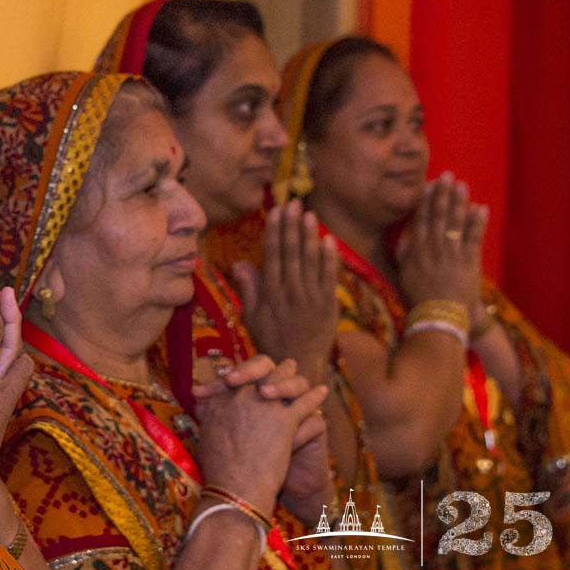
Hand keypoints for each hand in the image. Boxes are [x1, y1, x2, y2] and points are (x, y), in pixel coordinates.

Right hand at [193, 355, 328, 513]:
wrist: (235, 488)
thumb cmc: (217, 467)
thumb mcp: (205, 433)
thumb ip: (207, 413)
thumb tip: (203, 402)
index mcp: (221, 398)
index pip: (237, 373)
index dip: (245, 372)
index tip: (251, 377)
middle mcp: (242, 394)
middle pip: (262, 367)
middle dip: (273, 368)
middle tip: (284, 369)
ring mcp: (264, 404)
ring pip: (285, 378)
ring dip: (294, 378)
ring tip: (301, 379)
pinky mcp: (286, 420)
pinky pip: (306, 401)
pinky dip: (315, 396)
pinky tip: (322, 393)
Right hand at [232, 201, 338, 380]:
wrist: (297, 365)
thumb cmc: (270, 339)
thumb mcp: (252, 316)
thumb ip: (249, 288)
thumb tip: (239, 262)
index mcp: (270, 294)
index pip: (273, 256)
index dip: (275, 232)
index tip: (276, 212)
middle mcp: (290, 293)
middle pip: (291, 254)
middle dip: (292, 227)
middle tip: (294, 203)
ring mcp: (311, 299)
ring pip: (310, 262)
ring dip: (309, 236)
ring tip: (309, 214)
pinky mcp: (329, 306)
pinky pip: (329, 278)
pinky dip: (330, 259)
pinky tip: (329, 240)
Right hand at [396, 172, 486, 307]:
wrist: (439, 316)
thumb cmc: (419, 297)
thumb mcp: (403, 274)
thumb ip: (403, 254)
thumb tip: (402, 237)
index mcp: (416, 250)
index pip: (421, 220)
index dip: (425, 201)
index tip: (428, 185)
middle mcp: (433, 248)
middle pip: (437, 216)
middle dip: (442, 194)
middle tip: (446, 175)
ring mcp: (451, 253)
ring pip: (454, 222)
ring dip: (458, 202)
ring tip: (462, 185)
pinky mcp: (468, 261)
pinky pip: (473, 238)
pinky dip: (477, 222)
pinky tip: (480, 208)